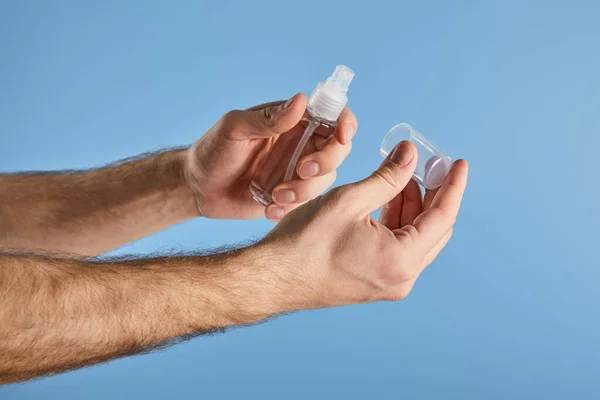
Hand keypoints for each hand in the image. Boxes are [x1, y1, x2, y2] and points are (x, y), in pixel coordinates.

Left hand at [184, 93, 356, 219]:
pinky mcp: (290, 197)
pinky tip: (269, 208)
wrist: (197, 188)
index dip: (345, 123)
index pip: (331, 116)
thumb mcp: (234, 128)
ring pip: (325, 180)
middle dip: (326, 162)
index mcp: (291, 123)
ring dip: (305, 190)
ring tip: (274, 195)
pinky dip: (291, 208)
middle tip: (301, 171)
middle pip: (338, 150)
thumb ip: (268, 118)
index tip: (343, 135)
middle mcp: (300, 146)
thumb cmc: (212, 150)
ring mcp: (297, 173)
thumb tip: (301, 100)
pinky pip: (306, 204)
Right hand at [261, 142, 467, 307]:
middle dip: (432, 195)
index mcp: (401, 259)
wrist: (273, 278)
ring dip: (413, 208)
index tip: (458, 164)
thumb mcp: (349, 200)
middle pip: (433, 229)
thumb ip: (387, 177)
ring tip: (401, 177)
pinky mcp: (374, 284)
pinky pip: (399, 250)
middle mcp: (401, 278)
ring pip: (416, 239)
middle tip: (426, 166)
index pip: (442, 216)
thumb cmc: (304, 242)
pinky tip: (387, 201)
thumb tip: (409, 154)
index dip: (452, 186)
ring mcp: (389, 284)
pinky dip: (398, 224)